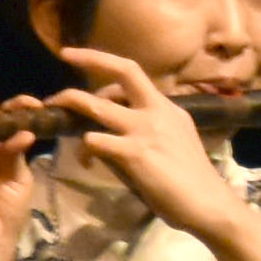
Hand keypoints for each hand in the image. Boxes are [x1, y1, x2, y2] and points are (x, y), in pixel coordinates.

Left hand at [50, 43, 235, 237]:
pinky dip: (84, 147)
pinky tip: (87, 162)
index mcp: (166, 107)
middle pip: (124, 72)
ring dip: (71, 103)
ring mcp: (146, 131)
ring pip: (97, 105)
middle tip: (65, 56)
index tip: (80, 56)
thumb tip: (111, 127)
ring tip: (52, 110)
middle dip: (92, 58)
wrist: (208, 204)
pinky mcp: (135, 154)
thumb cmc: (188, 179)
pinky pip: (95, 141)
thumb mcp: (171, 141)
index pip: (135, 74)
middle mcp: (157, 111)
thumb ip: (145, 128)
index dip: (106, 62)